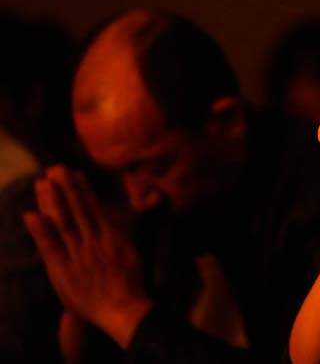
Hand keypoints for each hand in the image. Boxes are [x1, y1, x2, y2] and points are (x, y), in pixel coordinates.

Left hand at [23, 165, 151, 347]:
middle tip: (56, 168)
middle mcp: (93, 240)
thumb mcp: (131, 252)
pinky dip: (41, 231)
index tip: (74, 172)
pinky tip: (31, 215)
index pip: (93, 207)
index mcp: (110, 235)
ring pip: (63, 222)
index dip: (82, 189)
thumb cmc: (130, 283)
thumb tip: (118, 215)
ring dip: (53, 201)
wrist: (124, 309)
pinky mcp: (64, 270)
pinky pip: (50, 248)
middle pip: (77, 209)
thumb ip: (121, 233)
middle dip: (66, 188)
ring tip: (43, 183)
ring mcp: (78, 254)